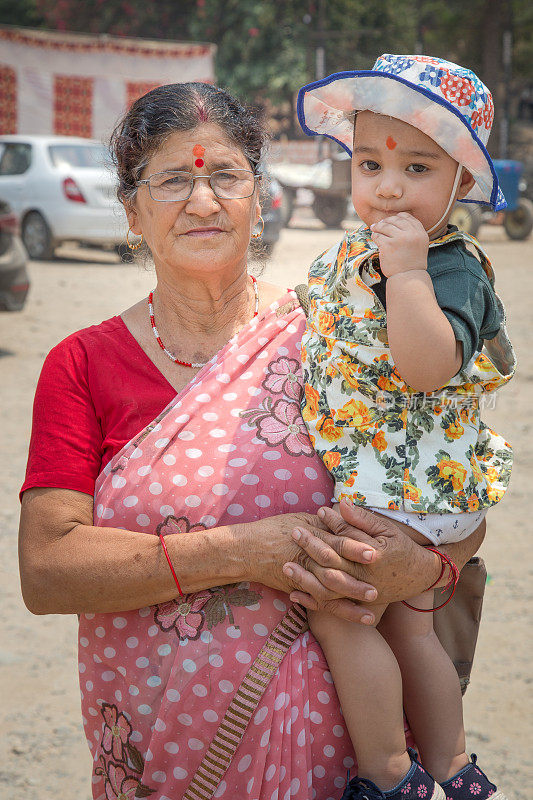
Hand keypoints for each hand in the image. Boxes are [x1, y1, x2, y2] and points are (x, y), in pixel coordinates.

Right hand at [246, 511, 380, 623]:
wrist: (246, 549)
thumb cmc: (274, 530)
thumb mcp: (301, 520)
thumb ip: (325, 524)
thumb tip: (348, 520)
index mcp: (310, 538)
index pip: (337, 543)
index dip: (355, 548)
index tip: (374, 552)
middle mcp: (307, 560)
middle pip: (336, 571)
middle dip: (357, 580)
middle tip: (378, 586)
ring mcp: (302, 577)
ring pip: (330, 591)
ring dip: (351, 599)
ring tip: (372, 604)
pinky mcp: (298, 589)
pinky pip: (321, 603)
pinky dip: (339, 611)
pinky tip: (356, 617)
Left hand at [283, 502, 440, 620]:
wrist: (420, 576)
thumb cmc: (402, 548)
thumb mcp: (387, 529)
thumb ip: (362, 519)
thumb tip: (340, 504)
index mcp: (372, 557)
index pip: (344, 540)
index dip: (327, 527)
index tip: (313, 515)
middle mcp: (364, 577)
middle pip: (331, 563)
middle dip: (310, 548)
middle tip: (293, 534)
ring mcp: (359, 593)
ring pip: (327, 588)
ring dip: (305, 577)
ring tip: (286, 565)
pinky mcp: (356, 603)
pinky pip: (331, 606)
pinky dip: (312, 601)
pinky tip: (293, 594)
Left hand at [370, 212, 428, 277]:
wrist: (408, 277)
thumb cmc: (412, 263)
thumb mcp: (419, 245)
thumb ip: (412, 233)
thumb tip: (397, 220)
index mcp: (420, 233)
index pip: (408, 218)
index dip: (398, 216)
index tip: (392, 218)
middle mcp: (411, 234)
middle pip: (395, 220)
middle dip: (386, 221)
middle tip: (380, 224)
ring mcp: (399, 239)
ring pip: (385, 226)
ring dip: (378, 227)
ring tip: (374, 228)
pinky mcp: (388, 245)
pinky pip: (378, 236)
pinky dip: (375, 236)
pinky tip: (374, 237)